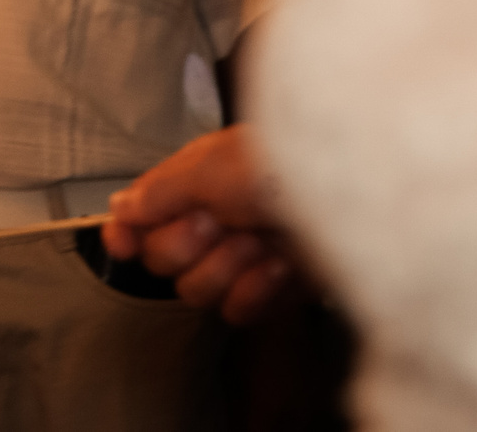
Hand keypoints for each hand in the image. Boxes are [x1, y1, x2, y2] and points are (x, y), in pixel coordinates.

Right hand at [102, 126, 301, 324]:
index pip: (140, 215)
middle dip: (188, 243)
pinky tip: (281, 264)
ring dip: (228, 266)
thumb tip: (121, 206)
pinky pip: (237, 311)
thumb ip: (158, 191)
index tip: (123, 244)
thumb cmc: (285, 165)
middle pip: (162, 260)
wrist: (355, 198)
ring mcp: (242, 258)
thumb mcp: (208, 166)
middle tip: (218, 221)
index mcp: (192, 184)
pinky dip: (259, 290)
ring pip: (196, 290)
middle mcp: (212, 221)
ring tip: (258, 240)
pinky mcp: (271, 291)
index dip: (126, 232)